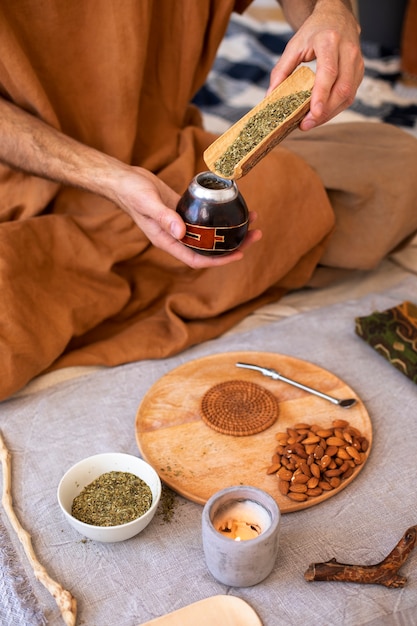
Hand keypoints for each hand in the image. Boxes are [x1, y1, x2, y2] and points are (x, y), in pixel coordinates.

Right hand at [112, 166, 261, 268]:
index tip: (239, 254)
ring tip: (252, 219)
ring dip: (230, 228)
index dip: (219, 261)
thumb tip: (182, 232)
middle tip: (256, 233)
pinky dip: (220, 215)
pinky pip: (205, 218)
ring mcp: (180, 224)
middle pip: (209, 248)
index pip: (198, 259)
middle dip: (233, 244)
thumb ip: (164, 217)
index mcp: (168, 241)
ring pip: (210, 233)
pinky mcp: (182, 211)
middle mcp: (176, 236)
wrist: (123, 179)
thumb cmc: (131, 192)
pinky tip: (233, 207)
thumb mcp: (148, 203)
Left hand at [268, 1, 363, 129]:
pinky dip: (334, 109)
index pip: (329, 72)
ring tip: (310, 123)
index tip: (313, 113)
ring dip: (329, 114)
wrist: (337, 18)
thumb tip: (270, 96)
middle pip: (341, 89)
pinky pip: (349, 96)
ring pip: (348, 95)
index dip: (322, 95)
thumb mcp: (294, 46)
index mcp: (330, 41)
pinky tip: (321, 114)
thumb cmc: (314, 32)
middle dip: (324, 112)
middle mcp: (348, 52)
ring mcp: (357, 63)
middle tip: (305, 125)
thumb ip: (281, 71)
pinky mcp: (359, 72)